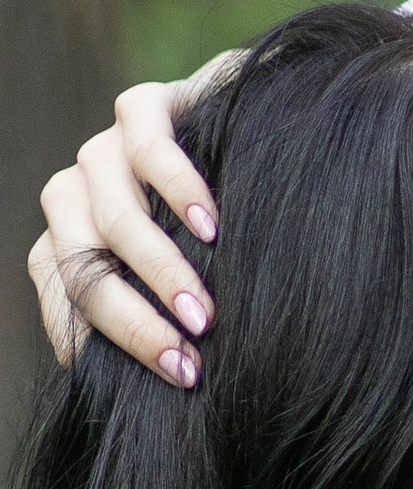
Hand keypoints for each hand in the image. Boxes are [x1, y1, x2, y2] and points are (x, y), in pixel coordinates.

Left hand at [27, 60, 239, 386]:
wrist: (272, 141)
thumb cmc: (234, 235)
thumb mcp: (194, 286)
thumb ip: (168, 321)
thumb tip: (178, 381)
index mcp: (75, 242)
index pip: (64, 296)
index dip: (105, 344)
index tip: (169, 379)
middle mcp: (79, 194)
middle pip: (82, 263)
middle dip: (134, 320)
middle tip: (188, 360)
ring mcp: (106, 147)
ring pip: (112, 212)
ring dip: (159, 269)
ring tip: (203, 311)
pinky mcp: (144, 107)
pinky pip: (146, 145)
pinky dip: (177, 190)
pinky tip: (213, 229)